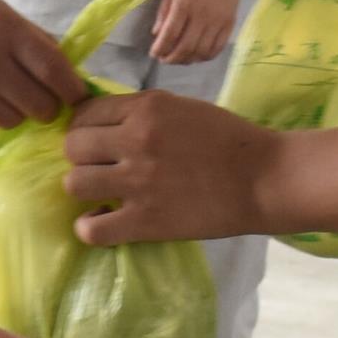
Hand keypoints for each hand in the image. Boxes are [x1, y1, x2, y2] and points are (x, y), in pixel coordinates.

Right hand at [0, 0, 79, 127]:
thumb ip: (32, 38)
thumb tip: (66, 70)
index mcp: (3, 29)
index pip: (53, 71)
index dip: (72, 89)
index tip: (76, 95)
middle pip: (38, 105)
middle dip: (47, 106)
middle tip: (42, 98)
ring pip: (12, 121)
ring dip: (17, 113)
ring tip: (8, 95)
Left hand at [64, 86, 277, 243]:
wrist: (264, 179)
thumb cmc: (229, 141)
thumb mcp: (181, 108)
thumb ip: (140, 112)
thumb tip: (98, 120)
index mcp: (147, 108)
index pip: (85, 112)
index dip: (85, 127)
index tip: (97, 140)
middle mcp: (136, 141)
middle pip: (73, 147)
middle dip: (83, 157)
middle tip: (102, 167)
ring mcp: (138, 183)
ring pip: (74, 184)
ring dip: (85, 189)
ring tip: (104, 194)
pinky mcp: (145, 222)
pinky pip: (91, 229)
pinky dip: (90, 227)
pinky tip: (104, 221)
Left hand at [150, 0, 246, 65]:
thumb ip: (164, 11)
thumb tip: (156, 34)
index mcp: (184, 4)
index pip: (170, 34)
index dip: (160, 48)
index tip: (153, 53)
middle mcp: (201, 16)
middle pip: (185, 47)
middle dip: (172, 58)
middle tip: (164, 59)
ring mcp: (217, 22)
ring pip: (201, 52)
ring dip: (187, 60)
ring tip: (179, 59)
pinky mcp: (229, 24)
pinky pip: (217, 48)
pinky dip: (205, 57)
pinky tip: (197, 56)